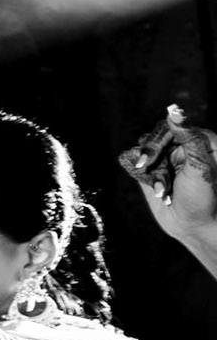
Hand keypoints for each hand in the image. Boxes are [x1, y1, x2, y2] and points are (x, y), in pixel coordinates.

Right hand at [119, 105, 216, 253]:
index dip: (157, 141)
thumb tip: (174, 110)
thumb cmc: (205, 199)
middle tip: (145, 167)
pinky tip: (157, 190)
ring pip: (142, 151)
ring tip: (162, 190)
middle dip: (151, 156)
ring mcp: (168, 158)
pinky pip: (135, 162)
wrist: (194, 229)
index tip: (149, 158)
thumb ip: (188, 137)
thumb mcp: (199, 166)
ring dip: (150, 172)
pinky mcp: (154, 170)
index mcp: (201, 141)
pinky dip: (142, 176)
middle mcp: (184, 146)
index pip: (171, 127)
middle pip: (153, 137)